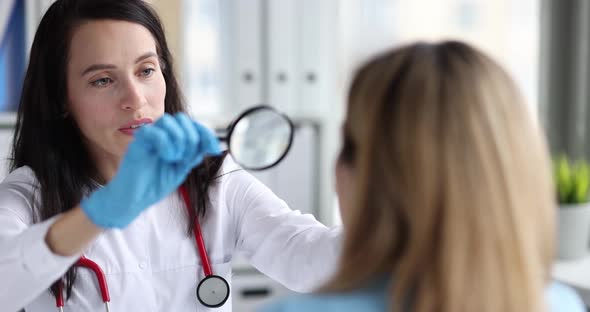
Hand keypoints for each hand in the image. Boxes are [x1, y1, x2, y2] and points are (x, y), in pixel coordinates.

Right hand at [81, 113, 219, 227]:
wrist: (133, 199)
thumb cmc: (153, 184)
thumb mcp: (181, 170)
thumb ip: (194, 155)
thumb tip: (212, 144)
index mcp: (173, 140)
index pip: (192, 125)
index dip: (206, 134)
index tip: (215, 149)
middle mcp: (161, 135)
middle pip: (182, 119)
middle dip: (191, 137)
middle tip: (186, 157)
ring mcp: (149, 137)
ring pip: (167, 121)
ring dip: (178, 139)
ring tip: (175, 158)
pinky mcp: (137, 142)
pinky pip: (153, 131)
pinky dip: (165, 143)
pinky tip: (166, 156)